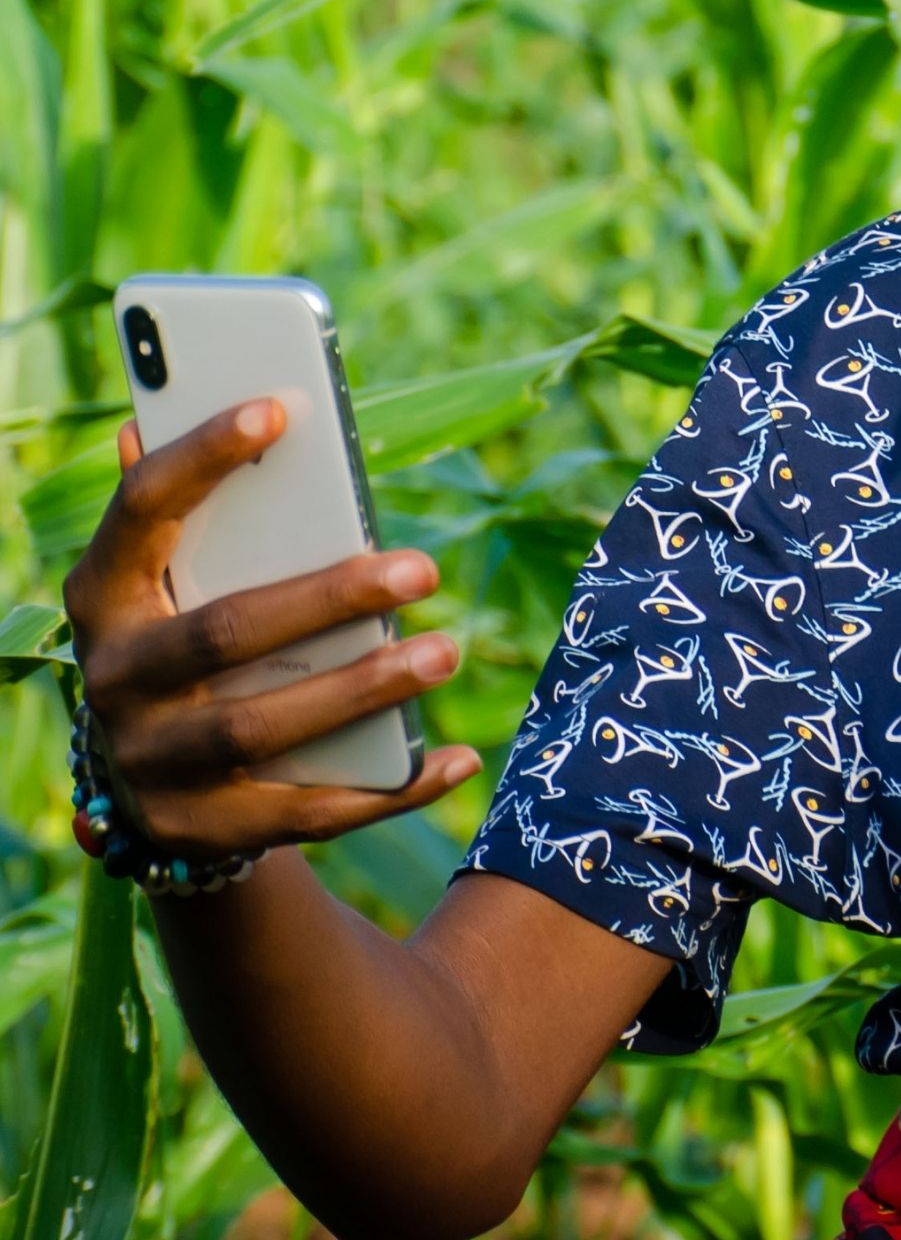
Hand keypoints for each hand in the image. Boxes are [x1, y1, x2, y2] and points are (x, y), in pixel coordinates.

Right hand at [62, 397, 480, 861]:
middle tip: (422, 569)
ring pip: (260, 727)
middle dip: (328, 598)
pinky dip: (389, 788)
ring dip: (362, 691)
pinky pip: (307, 813)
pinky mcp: (205, 830)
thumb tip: (144, 426)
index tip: (279, 409)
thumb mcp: (170, 579)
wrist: (155, 787)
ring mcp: (153, 764)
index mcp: (105, 596)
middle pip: (224, 633)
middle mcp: (115, 682)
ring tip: (445, 653)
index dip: (201, 458)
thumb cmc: (186, 634)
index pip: (143, 513)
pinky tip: (457, 758)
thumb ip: (178, 516)